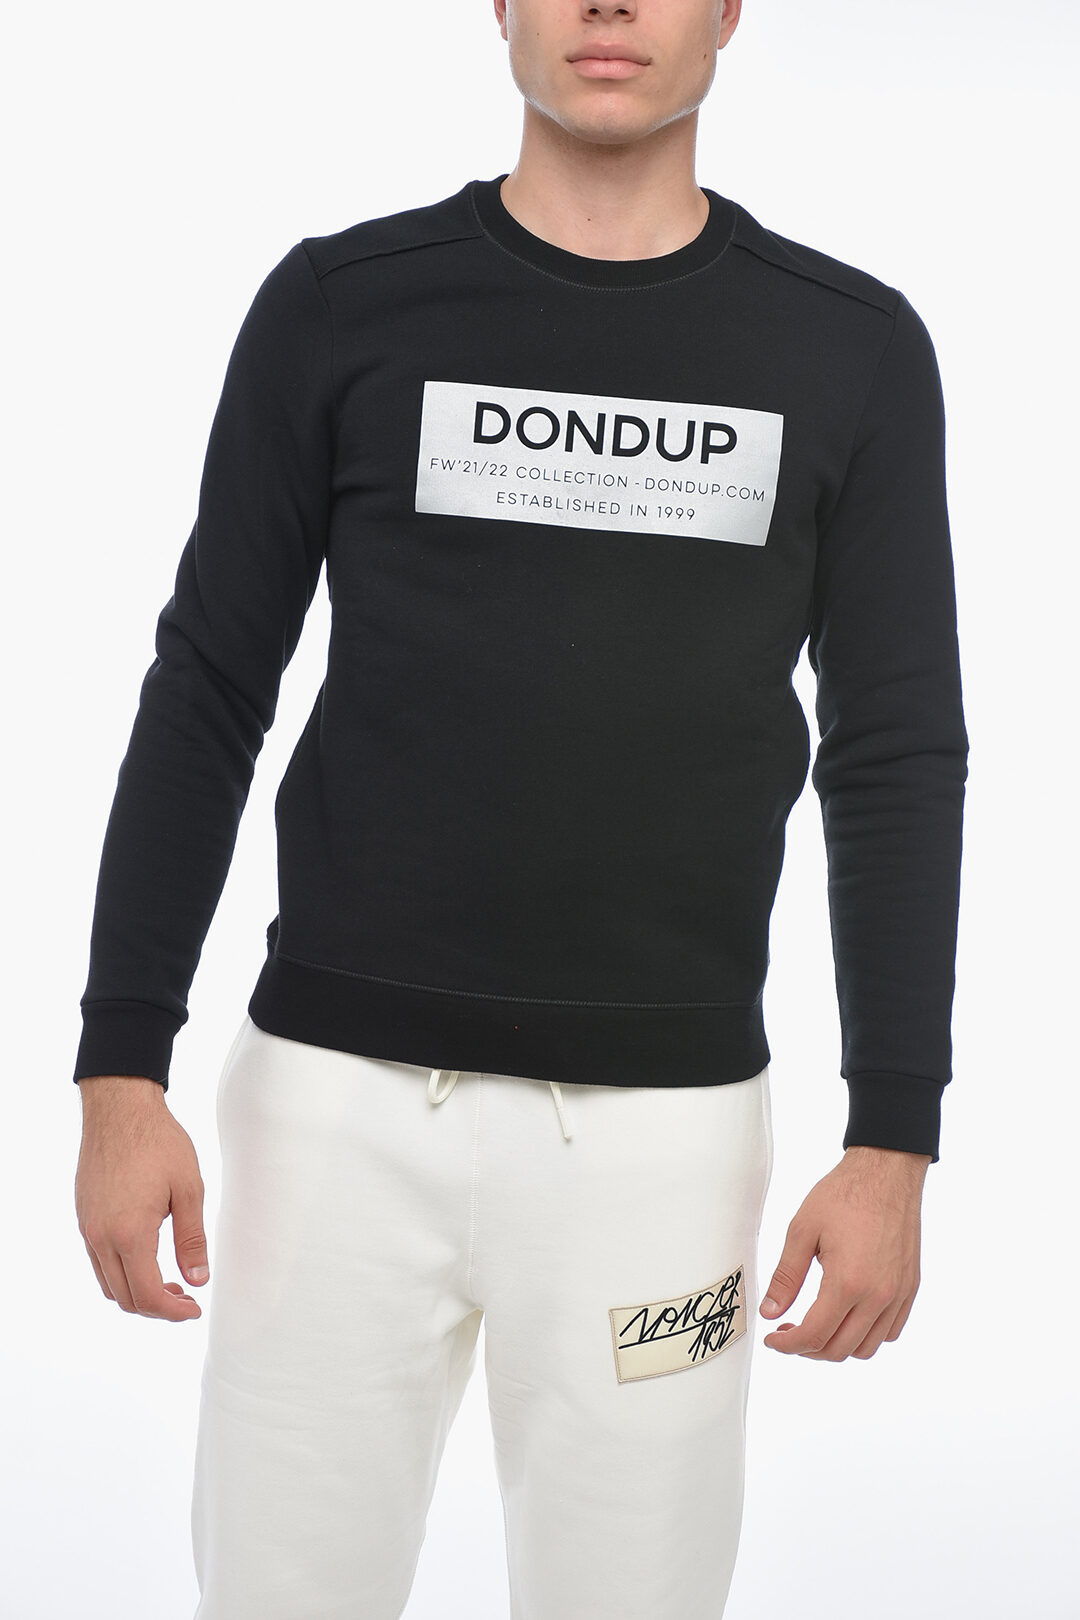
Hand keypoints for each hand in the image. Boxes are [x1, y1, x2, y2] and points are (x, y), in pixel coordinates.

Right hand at [75, 1076, 209, 1321]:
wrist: (121, 1109)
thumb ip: (192, 1239)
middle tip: (186, 1297)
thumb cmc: (159, 1143)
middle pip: (124, 1297)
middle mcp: (101, 1237)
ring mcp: (88, 1228)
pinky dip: (121, 1272)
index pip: (147, 1295)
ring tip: (169, 1280)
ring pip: (108, 1282)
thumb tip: (198, 1280)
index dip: (173, 1311)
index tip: (194, 1309)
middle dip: (157, 1307)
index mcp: (129, 1234)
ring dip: (137, 1291)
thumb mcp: (189, 1190)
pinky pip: (99, 1261)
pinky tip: (147, 1257)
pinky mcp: (84, 1217)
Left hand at [758, 1144, 930, 1360]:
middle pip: (839, 1349)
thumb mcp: (802, 1231)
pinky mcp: (910, 1288)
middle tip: (788, 1332)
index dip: (787, 1345)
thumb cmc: (844, 1196)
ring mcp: (898, 1295)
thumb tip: (771, 1312)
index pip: (814, 1335)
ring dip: (837, 1346)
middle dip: (808, 1349)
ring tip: (816, 1325)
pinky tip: (847, 1316)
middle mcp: (878, 1296)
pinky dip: (866, 1335)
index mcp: (847, 1283)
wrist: (886, 1174)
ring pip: (867, 1347)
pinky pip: (890, 1331)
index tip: (772, 1339)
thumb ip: (785, 1277)